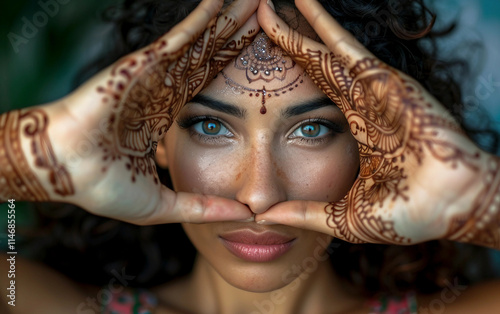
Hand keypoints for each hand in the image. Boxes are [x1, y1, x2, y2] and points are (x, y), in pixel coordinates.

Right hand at [3, 0, 258, 224]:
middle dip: (239, 36)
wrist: (64, 174)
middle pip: (211, 58)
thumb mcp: (164, 206)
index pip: (211, 88)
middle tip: (267, 14)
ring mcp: (154, 75)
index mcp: (167, 116)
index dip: (237, 72)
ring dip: (228, 19)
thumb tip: (242, 217)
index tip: (265, 61)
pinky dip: (203, 18)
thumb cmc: (102, 189)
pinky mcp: (142, 66)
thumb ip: (202, 209)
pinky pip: (179, 38)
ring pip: (200, 42)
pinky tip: (224, 0)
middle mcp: (164, 90)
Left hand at [255, 0, 499, 247]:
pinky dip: (320, 22)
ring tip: (265, 3)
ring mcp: (370, 87)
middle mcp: (359, 102)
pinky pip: (344, 45)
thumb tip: (264, 218)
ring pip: (323, 49)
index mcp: (353, 129)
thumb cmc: (407, 215)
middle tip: (255, 21)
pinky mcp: (382, 79)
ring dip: (295, 24)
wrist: (450, 208)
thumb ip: (304, 212)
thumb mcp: (343, 216)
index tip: (253, 69)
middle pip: (311, 65)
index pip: (309, 95)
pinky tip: (299, 1)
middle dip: (284, 43)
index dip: (284, 79)